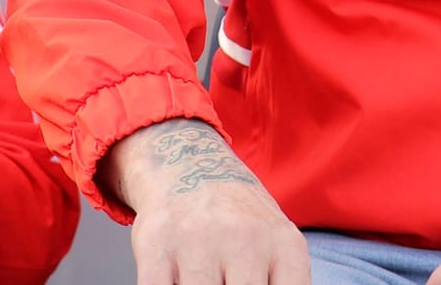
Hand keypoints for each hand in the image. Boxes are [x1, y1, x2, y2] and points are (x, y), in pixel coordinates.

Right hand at [103, 118, 310, 284]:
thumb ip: (281, 280)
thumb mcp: (277, 245)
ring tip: (207, 279)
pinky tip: (174, 283)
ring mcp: (199, 240)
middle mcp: (245, 239)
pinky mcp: (156, 245)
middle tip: (223, 284)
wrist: (191, 168)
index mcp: (284, 245)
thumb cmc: (240, 221)